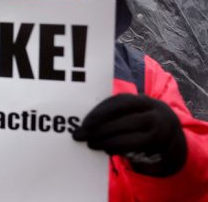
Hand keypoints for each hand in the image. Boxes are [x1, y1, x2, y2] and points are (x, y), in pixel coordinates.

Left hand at [72, 94, 186, 176]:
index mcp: (145, 101)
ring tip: (91, 144)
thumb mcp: (133, 111)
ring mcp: (160, 133)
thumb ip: (116, 112)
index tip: (85, 121)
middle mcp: (156, 115)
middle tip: (80, 135)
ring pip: (131, 137)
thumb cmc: (140, 119)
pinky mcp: (159, 149)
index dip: (101, 111)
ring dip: (107, 141)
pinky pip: (135, 150)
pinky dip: (118, 149)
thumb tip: (86, 121)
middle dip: (100, 129)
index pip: (121, 102)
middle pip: (126, 121)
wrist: (171, 136)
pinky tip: (105, 149)